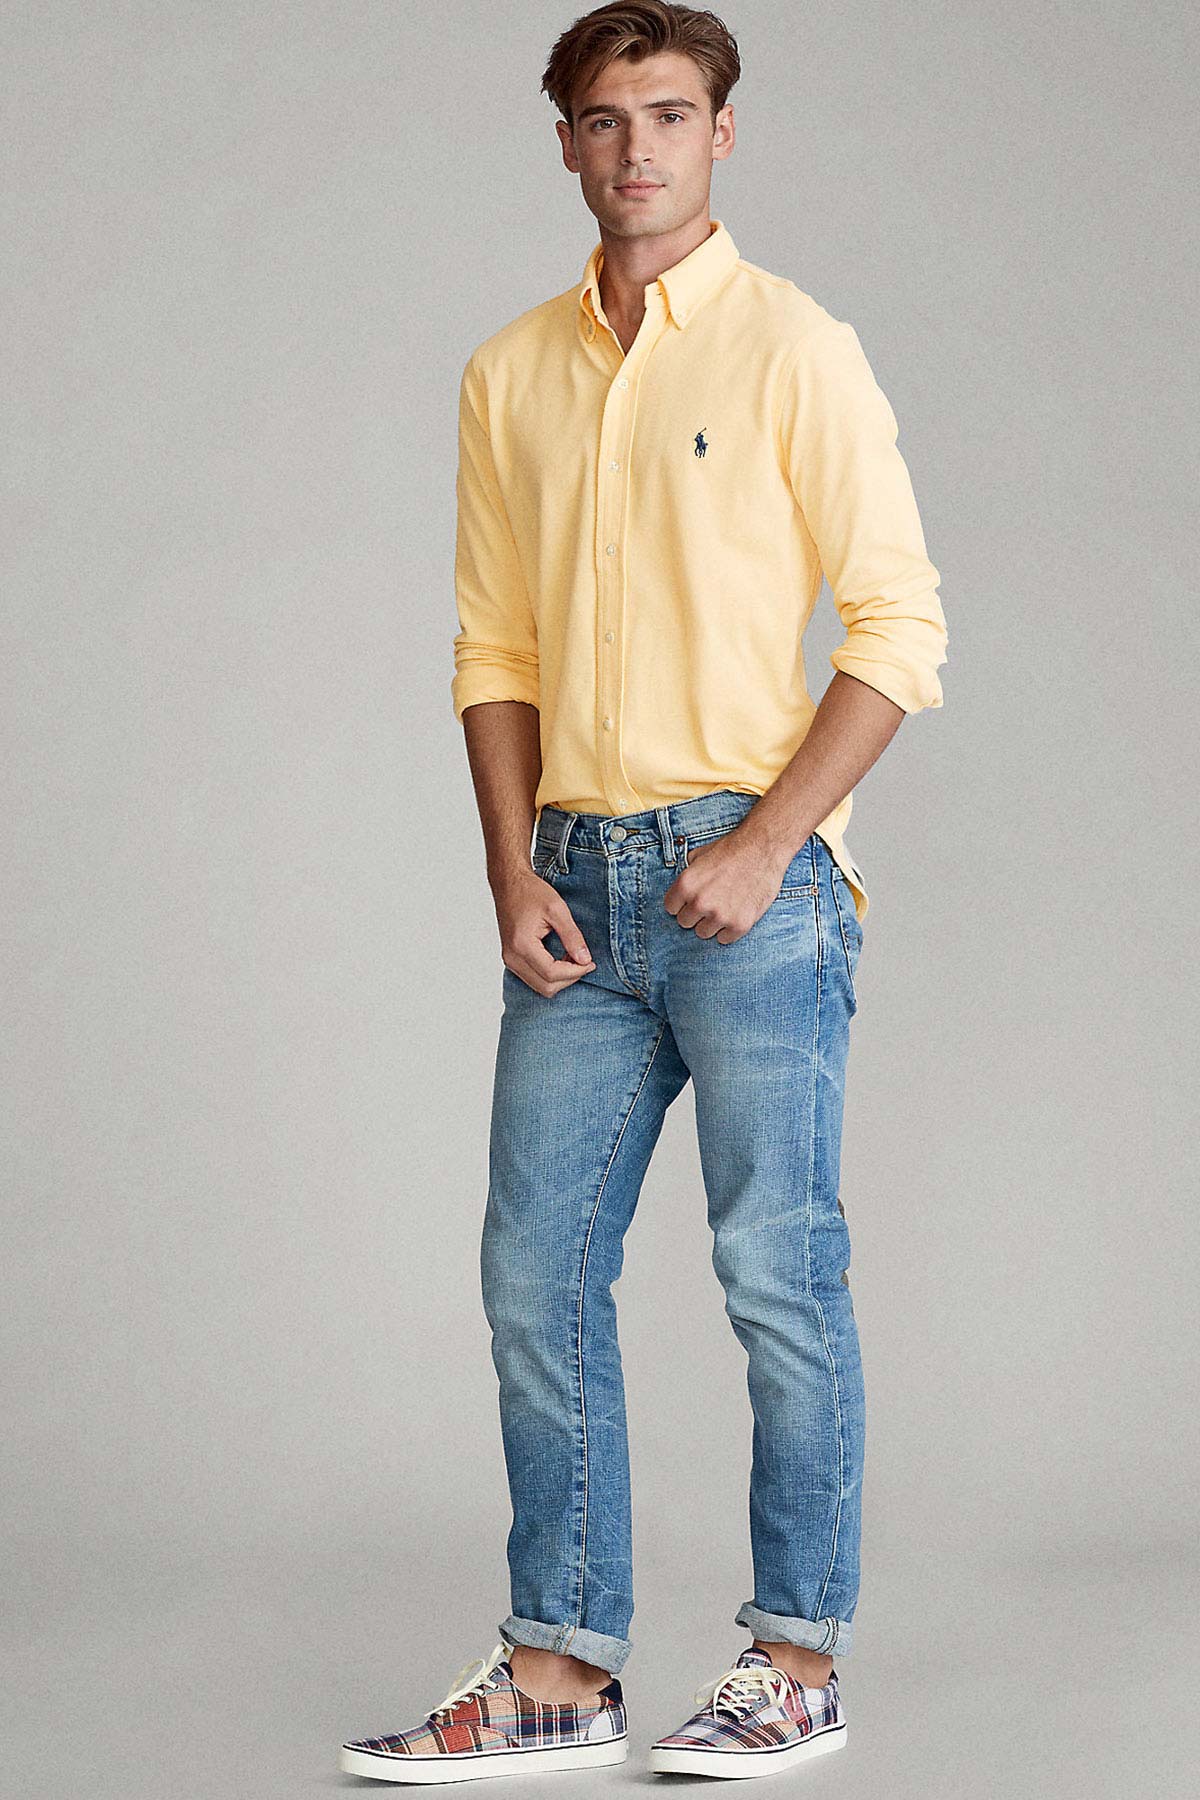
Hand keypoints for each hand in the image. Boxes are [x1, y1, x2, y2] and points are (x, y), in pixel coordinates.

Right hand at [494, 867, 595, 995]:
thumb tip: (585, 959)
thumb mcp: (557, 909)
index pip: (552, 974)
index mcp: (522, 945)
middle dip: (569, 978)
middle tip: (584, 961)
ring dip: (560, 978)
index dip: (575, 972)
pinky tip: (560, 960)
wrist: (509, 884)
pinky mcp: (511, 959)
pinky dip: (550, 975)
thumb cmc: (530, 892)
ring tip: (573, 959)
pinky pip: (534, 979)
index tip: (590, 962)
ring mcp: (509, 960)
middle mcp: (512, 957)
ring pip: (540, 987)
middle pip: (546, 987)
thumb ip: (572, 936)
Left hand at [664, 827, 788, 943]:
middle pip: (685, 922)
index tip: (691, 899)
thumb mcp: (699, 855)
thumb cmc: (731, 850)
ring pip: (703, 933)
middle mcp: (700, 903)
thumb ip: (687, 875)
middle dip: (696, 913)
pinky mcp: (740, 924)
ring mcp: (720, 916)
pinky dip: (729, 929)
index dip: (682, 903)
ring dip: (711, 923)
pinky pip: (724, 939)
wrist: (763, 848)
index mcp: (686, 885)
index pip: (671, 908)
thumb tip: (681, 889)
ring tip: (724, 906)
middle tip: (711, 902)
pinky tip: (736, 913)